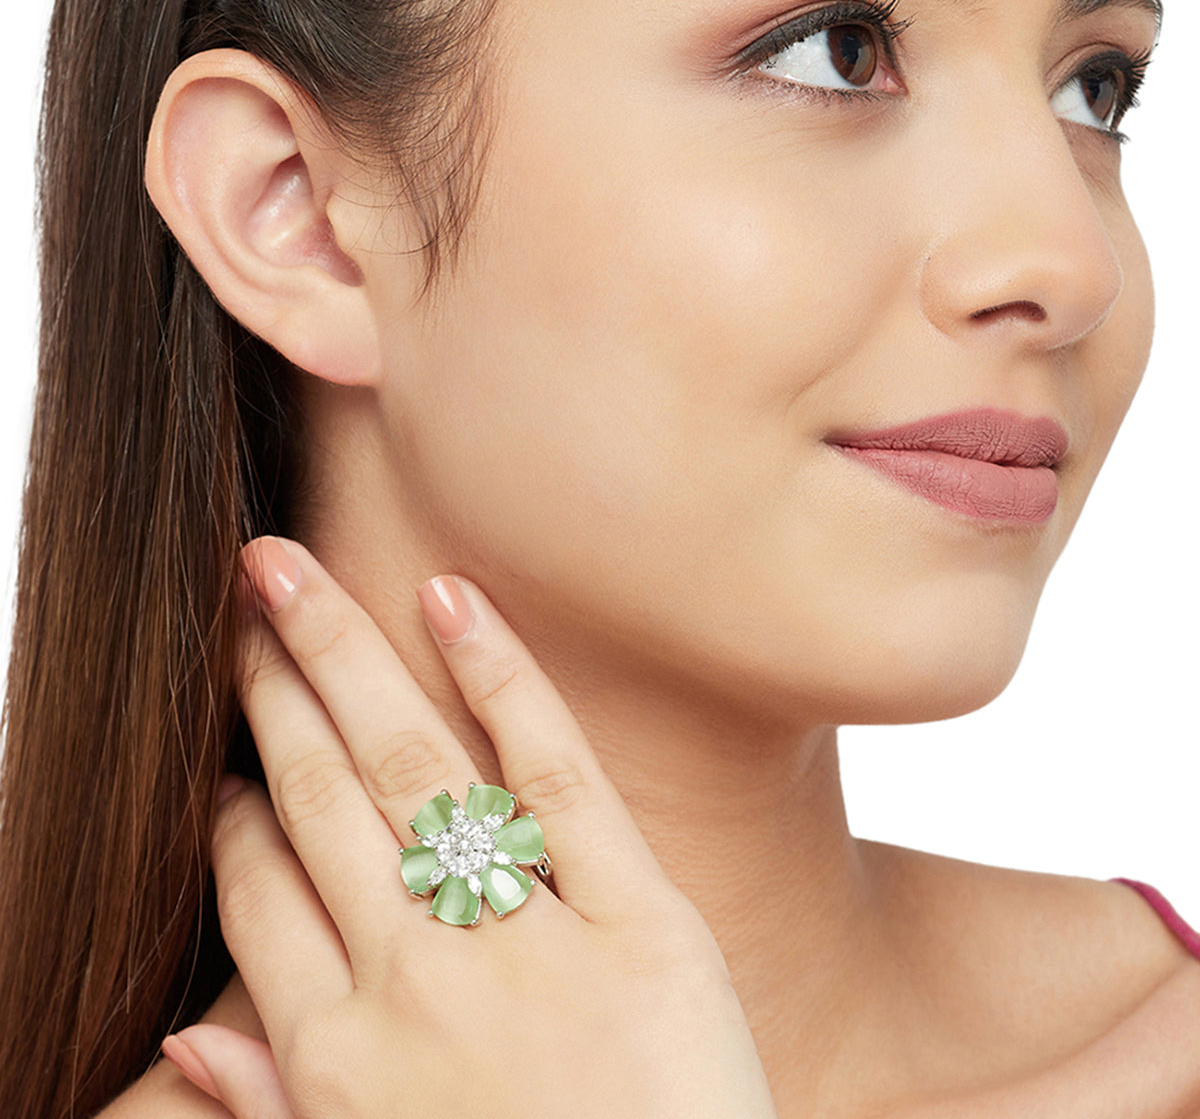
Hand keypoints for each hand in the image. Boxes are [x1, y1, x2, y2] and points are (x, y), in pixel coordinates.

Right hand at [164, 537, 776, 1118]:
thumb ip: (273, 1104)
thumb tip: (181, 1038)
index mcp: (339, 1056)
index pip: (255, 886)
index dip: (234, 803)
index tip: (230, 750)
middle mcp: (412, 980)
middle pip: (318, 794)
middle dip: (268, 684)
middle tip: (245, 600)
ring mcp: (522, 941)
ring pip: (408, 765)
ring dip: (341, 656)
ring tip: (295, 575)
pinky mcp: (638, 917)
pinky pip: (556, 774)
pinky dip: (500, 676)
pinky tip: (448, 596)